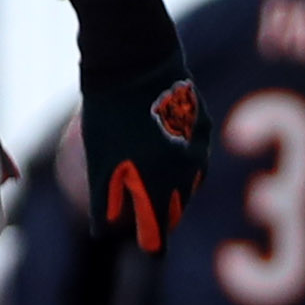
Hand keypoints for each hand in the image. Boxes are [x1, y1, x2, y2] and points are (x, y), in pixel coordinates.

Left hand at [87, 70, 201, 253]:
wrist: (135, 57)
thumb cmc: (109, 112)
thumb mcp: (100, 160)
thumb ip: (106, 200)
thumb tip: (102, 234)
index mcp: (161, 187)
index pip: (160, 235)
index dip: (150, 244)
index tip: (145, 246)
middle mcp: (188, 172)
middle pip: (177, 210)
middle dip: (162, 216)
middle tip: (147, 216)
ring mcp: (200, 147)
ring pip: (190, 182)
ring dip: (173, 186)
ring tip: (154, 180)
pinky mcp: (204, 123)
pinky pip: (195, 152)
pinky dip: (181, 157)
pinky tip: (164, 146)